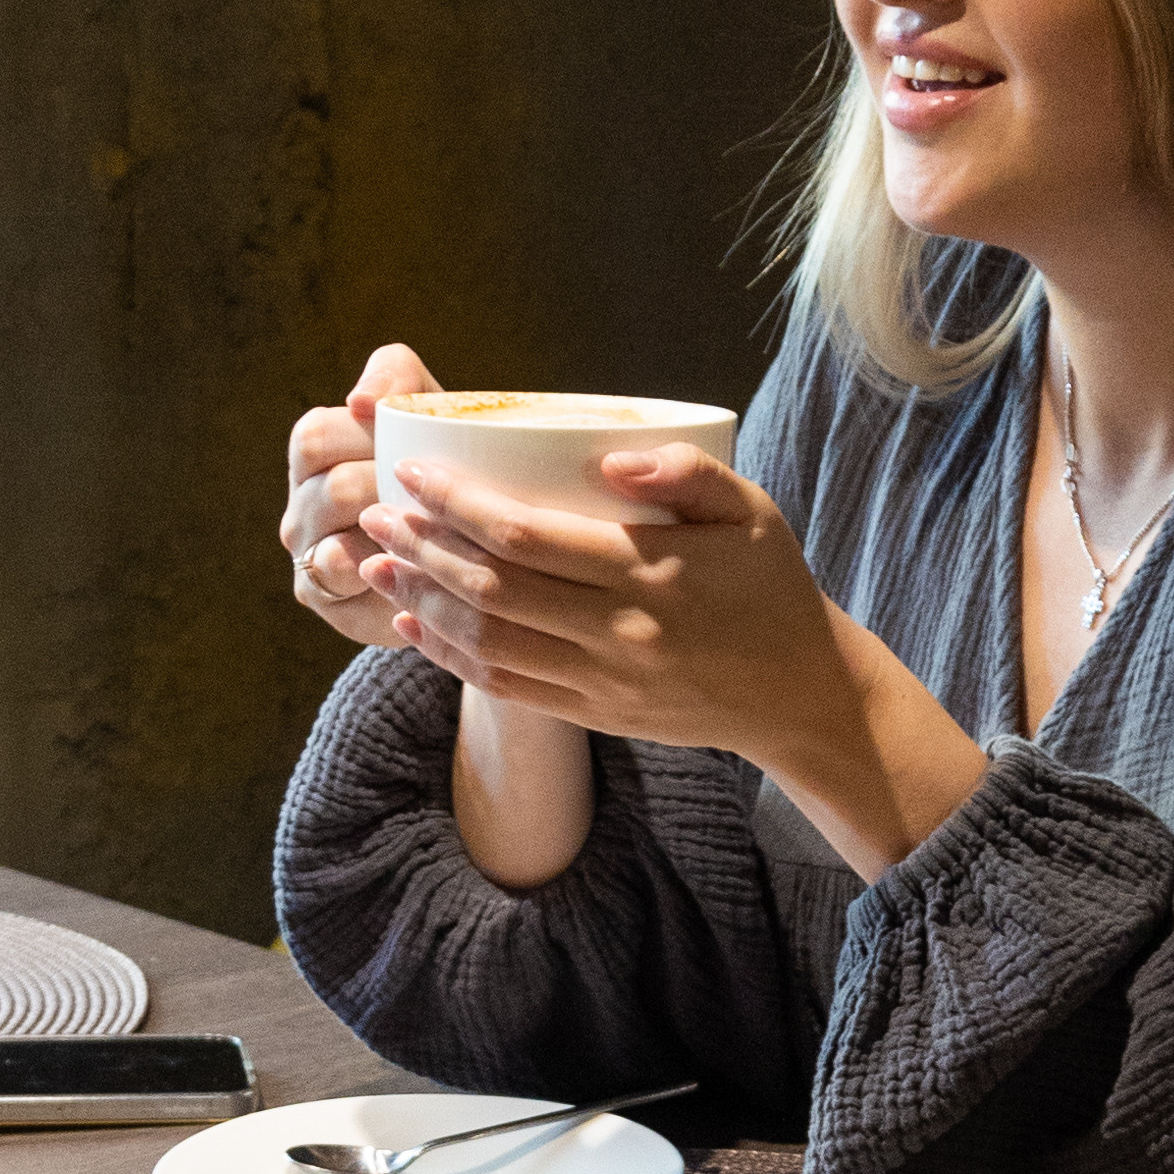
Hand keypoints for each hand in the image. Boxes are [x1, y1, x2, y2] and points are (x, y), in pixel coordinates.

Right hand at [280, 343, 438, 647]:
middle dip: (389, 483)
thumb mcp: (428, 414)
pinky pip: (338, 574)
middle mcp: (302, 496)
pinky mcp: (318, 591)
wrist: (465, 552)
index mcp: (318, 449)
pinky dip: (380, 567)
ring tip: (435, 524)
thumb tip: (361, 400)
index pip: (319, 434)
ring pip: (333, 529)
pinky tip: (417, 560)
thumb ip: (399, 380)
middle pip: (331, 483)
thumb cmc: (443, 469)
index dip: (365, 435)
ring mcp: (305, 546)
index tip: (412, 442)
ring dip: (390, 527)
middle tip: (438, 489)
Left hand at [359, 444, 853, 752]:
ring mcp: (602, 681)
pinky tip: (414, 627)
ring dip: (422, 603)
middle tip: (376, 513)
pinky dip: (450, 657)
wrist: (798, 694)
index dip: (458, 504)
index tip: (415, 475)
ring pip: (487, 642)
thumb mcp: (752, 510)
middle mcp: (617, 633)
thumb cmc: (771, 586)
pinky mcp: (595, 714)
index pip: (525, 536)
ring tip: (375, 567)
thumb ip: (687, 471)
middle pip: (490, 589)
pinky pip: (506, 687)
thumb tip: (606, 459)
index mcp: (648, 573)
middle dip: (420, 550)